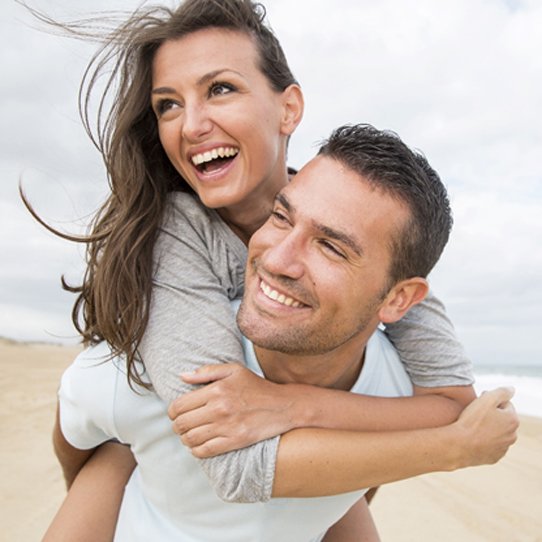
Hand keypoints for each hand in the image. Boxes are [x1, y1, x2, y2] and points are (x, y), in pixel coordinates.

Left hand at [168, 364, 296, 457]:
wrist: (282, 405)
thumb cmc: (256, 386)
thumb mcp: (234, 370)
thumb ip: (207, 371)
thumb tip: (182, 376)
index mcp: (216, 390)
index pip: (179, 406)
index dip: (172, 411)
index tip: (176, 413)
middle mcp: (219, 409)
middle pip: (181, 424)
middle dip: (177, 425)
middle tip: (182, 425)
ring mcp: (226, 427)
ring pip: (190, 439)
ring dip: (186, 438)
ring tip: (190, 435)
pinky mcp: (234, 441)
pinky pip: (204, 451)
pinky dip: (196, 451)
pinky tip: (199, 445)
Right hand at [453, 387, 518, 467]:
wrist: (459, 445)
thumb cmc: (472, 421)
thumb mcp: (486, 400)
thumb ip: (502, 392)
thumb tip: (511, 389)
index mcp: (512, 420)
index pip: (506, 404)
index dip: (491, 401)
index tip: (479, 403)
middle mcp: (512, 435)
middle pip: (502, 419)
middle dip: (492, 415)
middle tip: (475, 413)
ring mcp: (503, 448)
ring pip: (497, 433)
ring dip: (489, 428)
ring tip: (473, 426)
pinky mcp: (494, 457)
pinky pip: (491, 445)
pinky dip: (485, 440)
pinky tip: (474, 437)